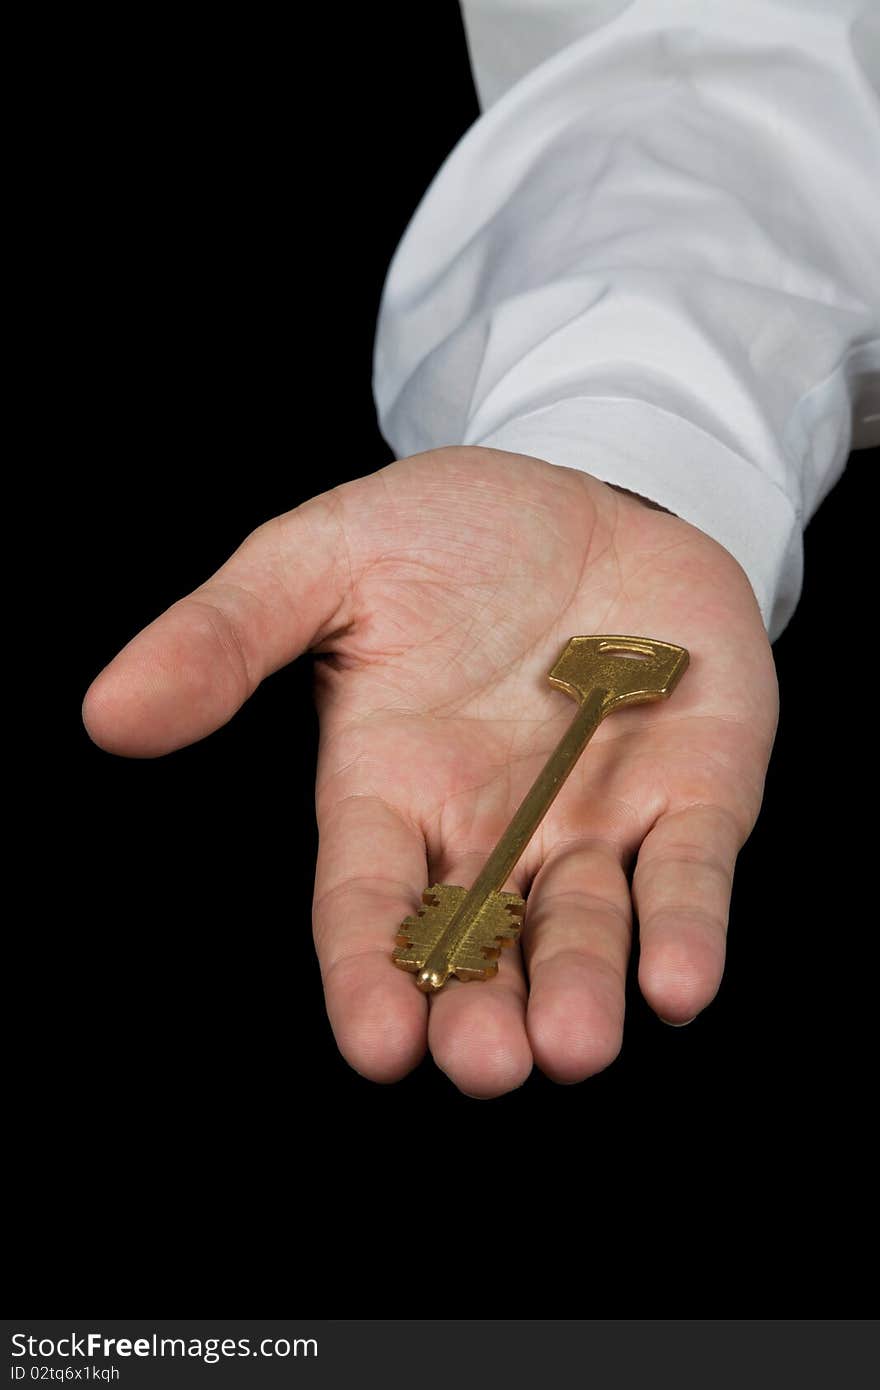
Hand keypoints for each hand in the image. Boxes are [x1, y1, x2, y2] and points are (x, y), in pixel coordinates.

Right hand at [83, 447, 777, 1096]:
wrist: (588, 490)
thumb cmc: (444, 532)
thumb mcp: (320, 560)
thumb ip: (226, 637)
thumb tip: (109, 713)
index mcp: (390, 789)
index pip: (367, 906)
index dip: (369, 977)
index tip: (377, 1045)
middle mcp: (491, 829)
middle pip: (479, 946)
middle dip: (482, 1013)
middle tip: (486, 1065)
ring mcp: (595, 819)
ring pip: (585, 928)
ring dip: (582, 991)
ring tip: (574, 1047)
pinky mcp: (694, 792)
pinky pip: (690, 870)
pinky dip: (687, 928)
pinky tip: (680, 984)